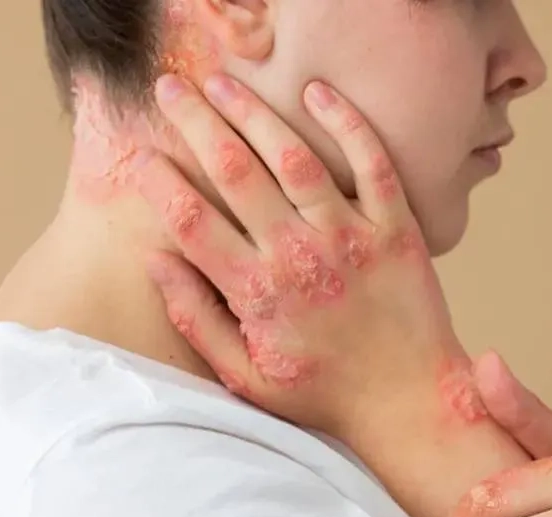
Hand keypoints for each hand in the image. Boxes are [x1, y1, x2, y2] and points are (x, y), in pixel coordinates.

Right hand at [139, 73, 469, 439]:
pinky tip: (317, 92)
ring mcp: (350, 238)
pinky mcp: (396, 229)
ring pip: (294, 157)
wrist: (408, 401)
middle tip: (169, 89)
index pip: (192, 221)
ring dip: (254, 112)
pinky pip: (372, 163)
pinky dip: (347, 122)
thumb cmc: (324, 392)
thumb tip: (155, 260)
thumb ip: (197, 317)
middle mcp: (300, 257)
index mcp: (258, 293)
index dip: (160, 182)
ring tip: (223, 80)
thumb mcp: (246, 374)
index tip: (143, 155)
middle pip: (234, 171)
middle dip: (196, 122)